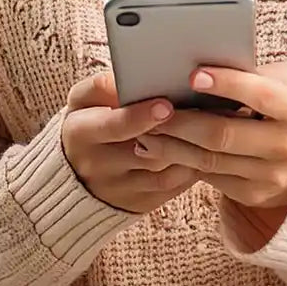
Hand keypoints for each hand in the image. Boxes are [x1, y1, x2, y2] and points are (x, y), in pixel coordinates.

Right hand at [61, 72, 197, 214]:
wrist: (77, 172)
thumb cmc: (88, 122)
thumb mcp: (82, 100)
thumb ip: (100, 86)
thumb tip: (125, 81)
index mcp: (81, 134)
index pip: (114, 126)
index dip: (141, 116)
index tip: (167, 105)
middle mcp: (98, 166)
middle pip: (144, 152)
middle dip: (174, 133)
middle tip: (201, 113)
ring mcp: (120, 190)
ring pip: (162, 173)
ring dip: (188, 151)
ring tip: (209, 127)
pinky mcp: (139, 204)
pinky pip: (171, 188)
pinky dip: (191, 168)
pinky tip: (204, 147)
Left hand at [133, 60, 286, 211]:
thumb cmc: (285, 105)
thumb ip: (263, 71)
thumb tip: (215, 60)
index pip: (261, 94)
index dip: (228, 84)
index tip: (193, 75)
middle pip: (225, 134)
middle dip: (184, 120)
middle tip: (155, 108)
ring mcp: (271, 176)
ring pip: (210, 159)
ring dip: (172, 144)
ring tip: (146, 129)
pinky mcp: (253, 194)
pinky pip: (209, 176)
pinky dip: (180, 160)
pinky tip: (159, 148)